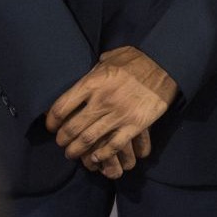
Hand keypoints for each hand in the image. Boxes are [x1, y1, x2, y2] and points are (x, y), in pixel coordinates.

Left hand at [44, 46, 177, 175]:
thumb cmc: (135, 60)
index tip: (51, 126)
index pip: (61, 107)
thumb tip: (81, 79)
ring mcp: (118, 115)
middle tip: (61, 143)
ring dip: (76, 150)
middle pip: (72, 128)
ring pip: (89, 140)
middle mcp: (102, 100)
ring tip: (72, 154)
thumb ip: (92, 71)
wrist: (165, 66)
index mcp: (92, 82)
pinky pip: (113, 146)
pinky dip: (101, 155)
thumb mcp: (109, 59)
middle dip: (62, 139)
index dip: (52, 121)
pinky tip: (95, 158)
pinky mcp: (134, 125)